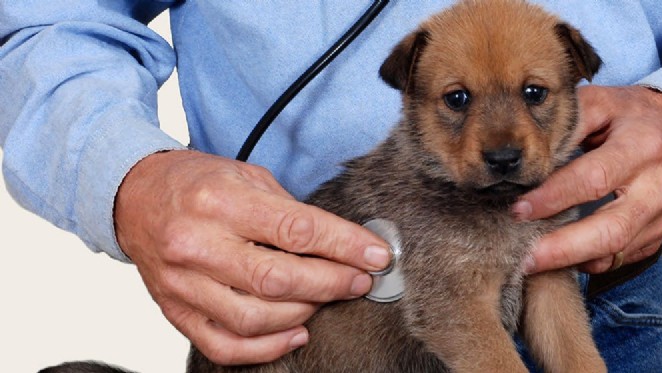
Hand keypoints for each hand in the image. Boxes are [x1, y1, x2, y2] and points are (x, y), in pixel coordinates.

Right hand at [114, 150, 390, 364]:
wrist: (134, 196)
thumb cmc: (196, 183)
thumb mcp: (246, 176)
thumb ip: (290, 211)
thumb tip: (344, 243)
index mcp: (220, 202)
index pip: (296, 229)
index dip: (345, 246)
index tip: (376, 255)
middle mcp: (197, 244)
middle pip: (278, 279)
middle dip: (332, 283)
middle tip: (359, 280)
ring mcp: (183, 283)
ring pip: (255, 318)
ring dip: (304, 314)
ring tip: (326, 299)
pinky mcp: (176, 311)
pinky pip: (225, 346)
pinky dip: (267, 347)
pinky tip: (295, 332)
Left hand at [514, 85, 661, 273]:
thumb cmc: (632, 116)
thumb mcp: (602, 103)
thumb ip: (568, 124)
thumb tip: (528, 156)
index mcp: (643, 146)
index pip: (594, 179)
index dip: (554, 197)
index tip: (519, 210)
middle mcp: (660, 185)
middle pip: (611, 230)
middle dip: (562, 248)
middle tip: (525, 258)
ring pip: (616, 251)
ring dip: (572, 261)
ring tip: (533, 263)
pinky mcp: (661, 232)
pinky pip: (622, 257)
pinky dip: (589, 261)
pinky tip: (561, 258)